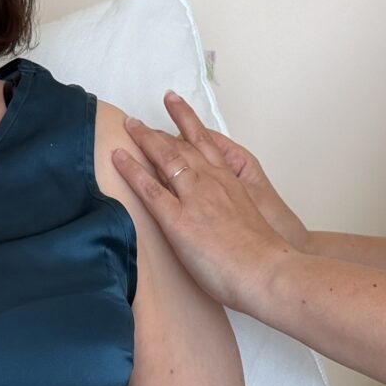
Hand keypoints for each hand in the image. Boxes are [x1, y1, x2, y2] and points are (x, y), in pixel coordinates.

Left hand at [113, 95, 304, 310]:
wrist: (266, 272)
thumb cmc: (261, 259)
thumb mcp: (248, 222)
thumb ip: (231, 213)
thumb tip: (217, 219)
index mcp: (230, 183)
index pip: (206, 146)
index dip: (189, 127)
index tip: (177, 114)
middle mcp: (211, 182)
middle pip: (181, 147)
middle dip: (158, 131)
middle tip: (139, 120)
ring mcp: (194, 198)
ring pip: (166, 158)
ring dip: (144, 138)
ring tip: (128, 125)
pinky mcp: (178, 220)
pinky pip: (149, 188)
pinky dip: (132, 169)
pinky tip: (118, 157)